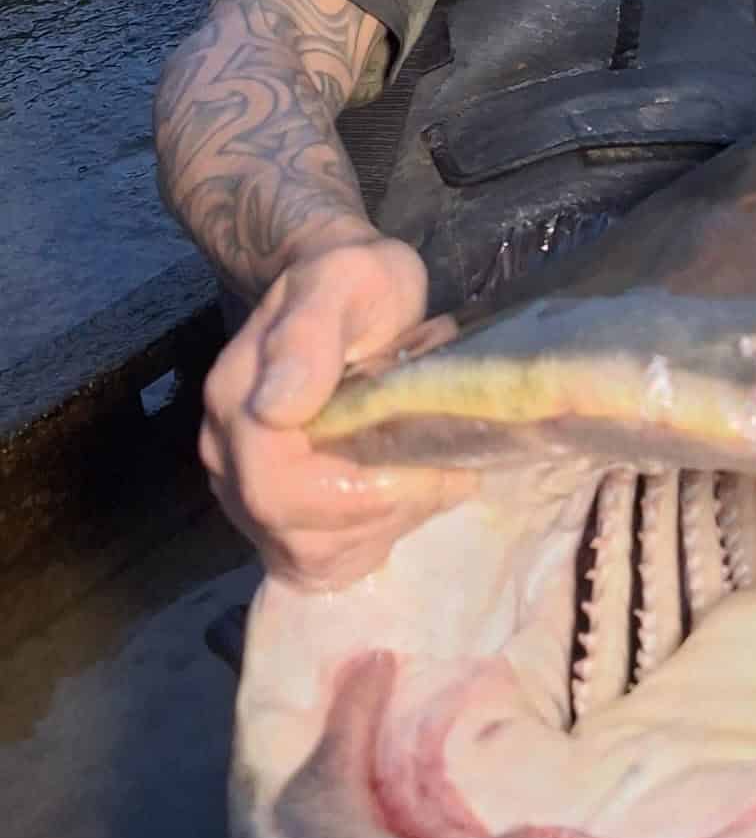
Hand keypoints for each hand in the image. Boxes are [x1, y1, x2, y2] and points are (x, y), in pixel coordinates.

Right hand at [200, 235, 475, 589]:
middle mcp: (228, 454)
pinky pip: (318, 558)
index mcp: (238, 400)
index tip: (429, 467)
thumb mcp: (348, 279)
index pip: (279, 488)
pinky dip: (372, 538)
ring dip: (386, 527)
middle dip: (386, 513)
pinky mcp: (273, 511)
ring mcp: (244, 487)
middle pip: (299, 535)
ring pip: (313, 555)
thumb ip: (311, 336)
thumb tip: (278, 408)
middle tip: (446, 471)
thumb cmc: (355, 281)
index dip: (360, 494)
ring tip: (429, 474)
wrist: (339, 289)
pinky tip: (404, 493)